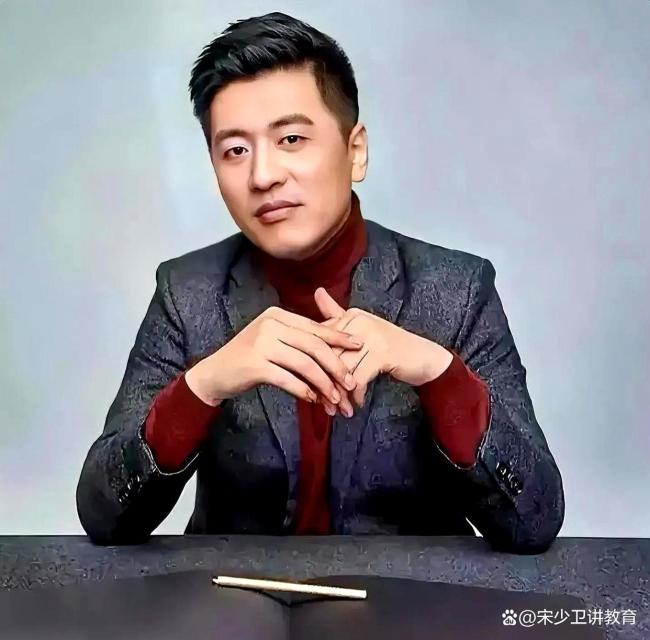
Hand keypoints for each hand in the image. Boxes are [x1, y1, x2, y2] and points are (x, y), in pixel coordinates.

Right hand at [185, 306, 362, 406]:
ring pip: (304, 364)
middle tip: (351, 382)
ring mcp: (261, 344)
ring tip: (335, 397)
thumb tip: (333, 346)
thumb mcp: (273, 340)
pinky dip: (303, 390)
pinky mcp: (254, 364)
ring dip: (323, 383)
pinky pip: (287, 379)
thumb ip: (297, 339)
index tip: (359, 346)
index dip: (339, 338)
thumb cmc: (249, 358)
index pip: (315, 328)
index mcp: (278, 316)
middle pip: (314, 345)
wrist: (215, 373)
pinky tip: (313, 399)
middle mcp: (270, 325)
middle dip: (336, 365)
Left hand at [314, 288, 452, 406]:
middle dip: (325, 384)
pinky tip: (357, 403)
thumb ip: (337, 313)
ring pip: (343, 370)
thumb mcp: (362, 329)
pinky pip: (359, 378)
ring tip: (338, 408)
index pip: (322, 342)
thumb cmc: (390, 346)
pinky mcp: (382, 353)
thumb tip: (317, 291)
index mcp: (351, 315)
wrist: (425, 357)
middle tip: (323, 404)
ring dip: (340, 394)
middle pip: (331, 357)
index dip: (315, 366)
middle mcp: (359, 321)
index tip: (313, 386)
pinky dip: (357, 394)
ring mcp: (372, 336)